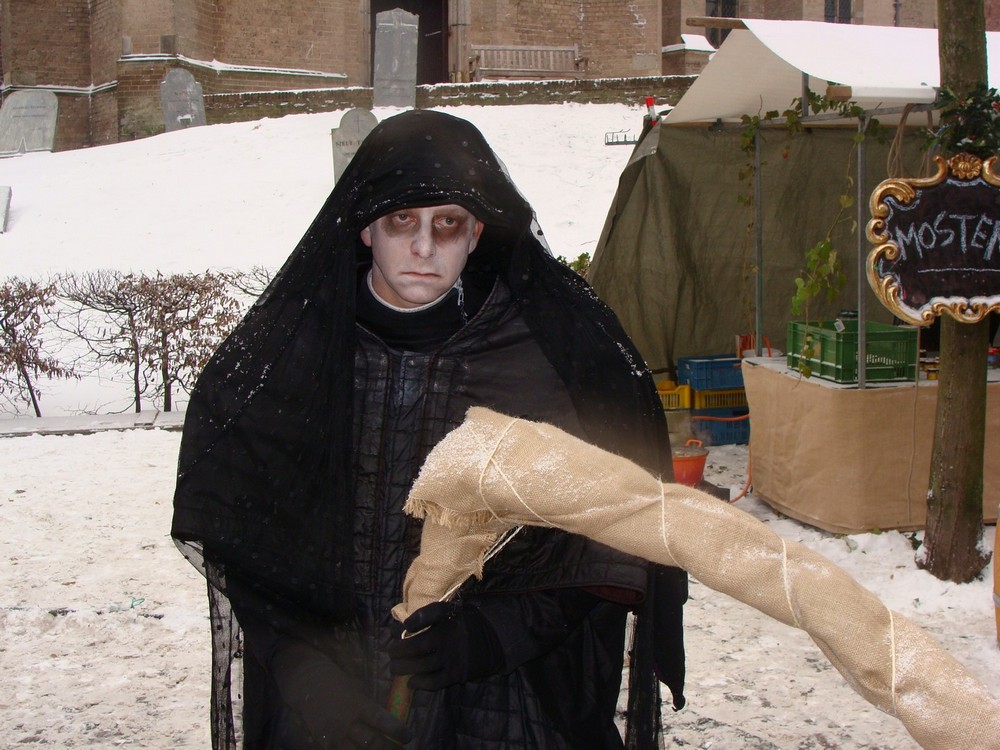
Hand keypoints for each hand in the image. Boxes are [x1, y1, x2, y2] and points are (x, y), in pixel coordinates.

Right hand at [271, 641, 409, 747]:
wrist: (309, 684)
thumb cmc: (338, 684)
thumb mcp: (358, 690)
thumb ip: (371, 707)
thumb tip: (390, 721)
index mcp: (358, 704)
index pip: (382, 721)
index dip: (398, 731)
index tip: (407, 735)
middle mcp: (347, 721)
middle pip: (372, 742)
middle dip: (389, 748)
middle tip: (399, 748)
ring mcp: (334, 735)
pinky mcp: (324, 743)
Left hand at [387, 601, 502, 690]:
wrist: (493, 641)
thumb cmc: (464, 624)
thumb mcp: (452, 610)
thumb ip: (430, 615)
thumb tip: (401, 626)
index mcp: (449, 616)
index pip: (430, 613)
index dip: (413, 620)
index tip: (405, 626)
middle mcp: (450, 636)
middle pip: (417, 646)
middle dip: (398, 650)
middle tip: (391, 652)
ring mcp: (452, 657)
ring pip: (422, 665)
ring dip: (403, 668)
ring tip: (394, 668)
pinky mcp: (456, 673)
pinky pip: (433, 682)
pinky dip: (419, 683)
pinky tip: (411, 682)